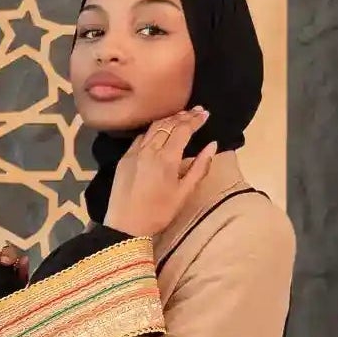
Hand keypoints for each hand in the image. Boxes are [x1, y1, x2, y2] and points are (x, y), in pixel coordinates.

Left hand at [104, 110, 214, 237]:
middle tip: (196, 110)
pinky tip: (159, 131)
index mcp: (167, 158)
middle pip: (168, 124)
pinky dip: (153, 130)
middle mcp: (150, 150)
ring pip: (153, 128)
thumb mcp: (184, 193)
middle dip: (184, 116)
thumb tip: (213, 145)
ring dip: (168, 120)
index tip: (205, 113)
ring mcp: (135, 152)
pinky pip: (141, 137)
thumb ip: (199, 167)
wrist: (125, 226)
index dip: (195, 120)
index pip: (183, 130)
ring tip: (180, 117)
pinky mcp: (124, 158)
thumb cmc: (158, 213)